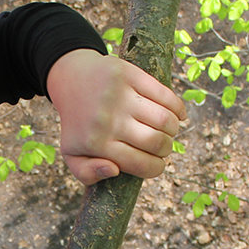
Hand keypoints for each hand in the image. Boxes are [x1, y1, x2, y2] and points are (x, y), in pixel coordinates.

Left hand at [46, 48, 185, 184]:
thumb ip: (87, 173)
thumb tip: (114, 170)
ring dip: (173, 129)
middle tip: (162, 145)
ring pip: (165, 119)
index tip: (157, 163)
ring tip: (167, 129)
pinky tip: (177, 115)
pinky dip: (178, 108)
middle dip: (166, 148)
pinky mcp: (129, 74)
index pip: (142, 164)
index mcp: (96, 143)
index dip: (157, 168)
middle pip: (158, 142)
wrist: (70, 79)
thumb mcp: (72, 154)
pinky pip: (165, 95)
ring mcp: (119, 95)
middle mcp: (108, 120)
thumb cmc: (78, 123)